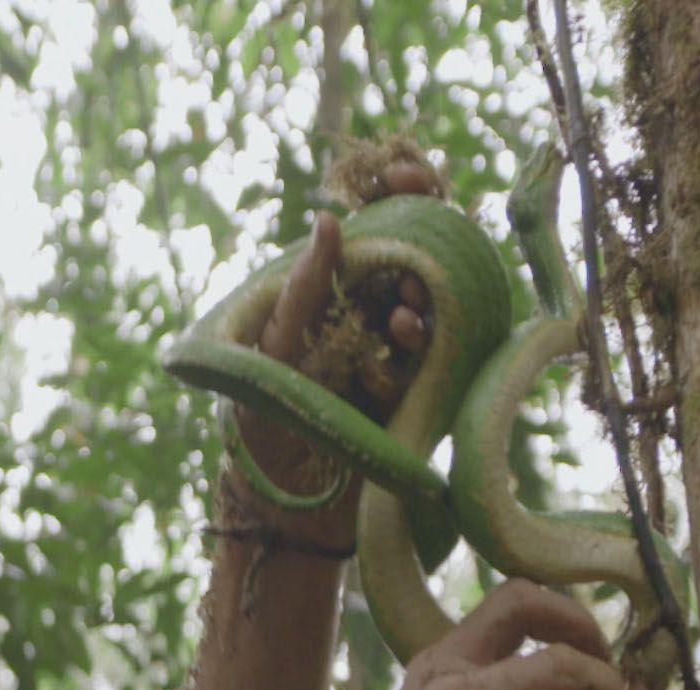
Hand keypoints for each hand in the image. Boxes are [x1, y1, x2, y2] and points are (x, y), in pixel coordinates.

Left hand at [238, 158, 442, 524]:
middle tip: (430, 213)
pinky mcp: (422, 385)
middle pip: (420, 246)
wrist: (285, 508)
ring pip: (433, 296)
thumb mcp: (271, 353)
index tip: (408, 172)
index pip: (373, 221)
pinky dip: (421, 341)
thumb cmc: (261, 425)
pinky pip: (438, 348)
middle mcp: (369, 308)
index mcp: (328, 289)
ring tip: (400, 317)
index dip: (397, 189)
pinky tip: (400, 346)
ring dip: (422, 294)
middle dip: (432, 224)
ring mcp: (400, 346)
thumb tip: (329, 221)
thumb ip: (300, 292)